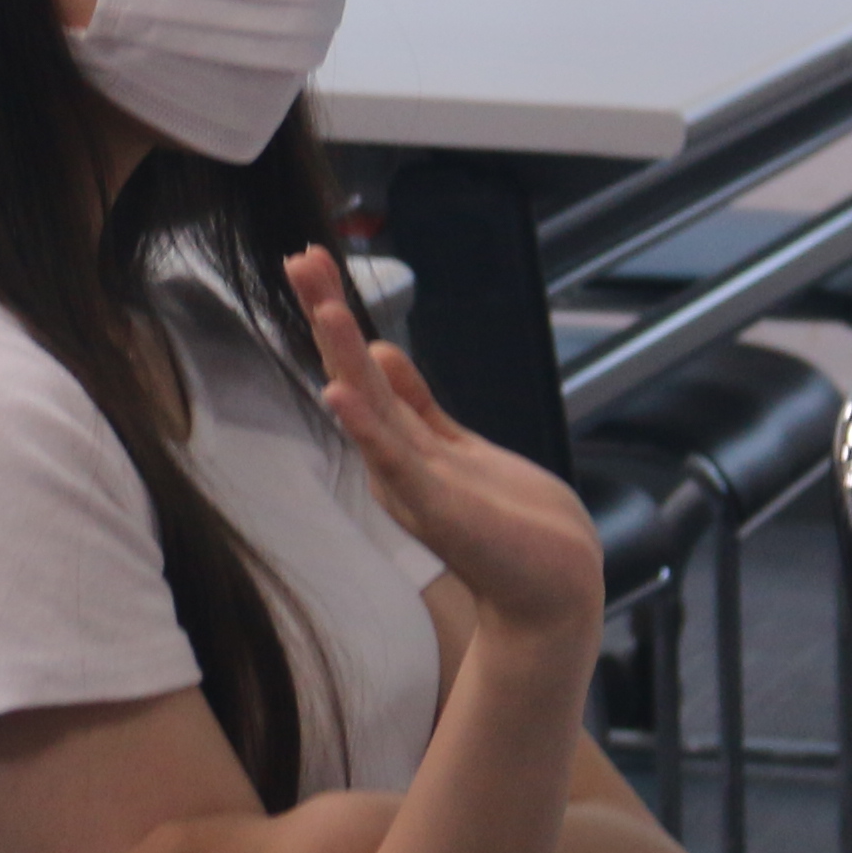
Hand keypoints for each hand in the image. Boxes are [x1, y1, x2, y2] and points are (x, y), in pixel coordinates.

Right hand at [285, 248, 599, 647]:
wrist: (552, 593)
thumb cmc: (513, 528)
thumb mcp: (460, 449)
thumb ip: (418, 406)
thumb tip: (380, 351)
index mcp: (402, 445)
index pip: (361, 367)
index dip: (336, 315)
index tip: (313, 261)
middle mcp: (395, 463)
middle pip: (354, 376)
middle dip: (328, 316)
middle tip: (299, 259)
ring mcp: (412, 485)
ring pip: (370, 408)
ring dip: (343, 356)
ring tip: (324, 306)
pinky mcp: (438, 508)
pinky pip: (396, 460)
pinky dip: (366, 427)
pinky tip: (340, 394)